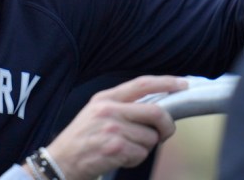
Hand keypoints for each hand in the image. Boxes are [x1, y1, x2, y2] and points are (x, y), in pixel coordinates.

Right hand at [43, 76, 187, 179]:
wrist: (61, 161)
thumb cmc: (82, 139)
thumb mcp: (97, 113)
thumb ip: (122, 106)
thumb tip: (156, 107)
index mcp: (105, 97)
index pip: (142, 84)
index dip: (166, 82)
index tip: (183, 84)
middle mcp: (109, 109)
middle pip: (155, 112)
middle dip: (166, 126)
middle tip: (164, 133)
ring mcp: (111, 128)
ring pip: (150, 138)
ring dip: (143, 147)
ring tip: (124, 148)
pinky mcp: (114, 148)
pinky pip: (141, 154)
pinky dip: (134, 159)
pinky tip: (119, 157)